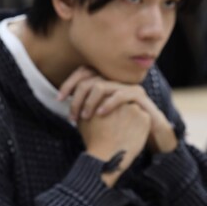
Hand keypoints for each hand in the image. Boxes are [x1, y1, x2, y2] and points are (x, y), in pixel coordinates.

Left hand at [60, 66, 177, 154]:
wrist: (147, 132)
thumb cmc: (119, 125)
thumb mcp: (98, 115)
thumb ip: (83, 106)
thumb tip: (62, 103)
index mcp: (103, 82)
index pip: (82, 73)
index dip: (69, 84)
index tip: (59, 98)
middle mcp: (113, 80)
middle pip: (89, 78)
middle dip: (76, 96)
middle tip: (71, 114)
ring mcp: (125, 85)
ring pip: (101, 86)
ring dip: (89, 102)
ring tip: (84, 116)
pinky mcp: (138, 94)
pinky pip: (120, 94)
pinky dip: (108, 104)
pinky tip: (100, 114)